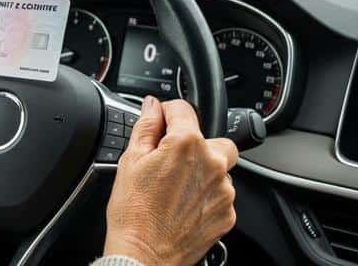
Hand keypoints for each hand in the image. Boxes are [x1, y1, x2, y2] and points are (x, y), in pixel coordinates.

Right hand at [103, 98, 237, 265]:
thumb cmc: (133, 213)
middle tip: (169, 161)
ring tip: (174, 187)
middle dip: (192, 144)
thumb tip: (153, 106)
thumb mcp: (130, 160)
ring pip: (219, 167)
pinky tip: (183, 204)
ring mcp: (224, 190)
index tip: (159, 123)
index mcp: (186, 144)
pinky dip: (206, 194)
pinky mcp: (228, 212)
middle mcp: (212, 163)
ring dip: (202, 170)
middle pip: (211, 138)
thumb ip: (146, 125)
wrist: (144, 256)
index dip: (166, 113)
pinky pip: (221, 193)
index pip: (183, 109)